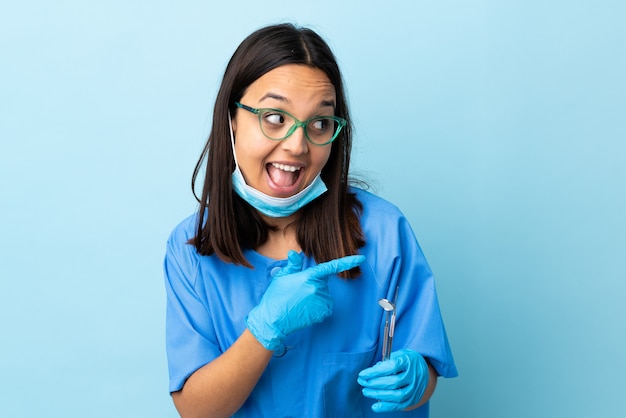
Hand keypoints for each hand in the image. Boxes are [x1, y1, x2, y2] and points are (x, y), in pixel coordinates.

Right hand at [246, 250, 364, 350]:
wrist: (273, 320)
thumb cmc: (275, 297)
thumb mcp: (281, 277)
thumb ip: (293, 265)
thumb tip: (295, 253)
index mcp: (309, 276)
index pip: (331, 267)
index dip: (347, 261)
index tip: (361, 258)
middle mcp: (317, 288)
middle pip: (323, 284)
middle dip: (313, 286)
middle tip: (298, 293)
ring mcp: (321, 302)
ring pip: (325, 296)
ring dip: (316, 298)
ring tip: (300, 302)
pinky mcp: (322, 313)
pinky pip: (326, 307)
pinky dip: (318, 308)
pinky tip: (305, 310)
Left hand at [358, 349, 429, 412]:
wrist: (423, 368)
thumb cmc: (406, 360)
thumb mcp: (397, 354)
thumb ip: (385, 362)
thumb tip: (372, 372)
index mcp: (408, 361)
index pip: (391, 367)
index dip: (375, 372)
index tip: (363, 374)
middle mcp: (414, 375)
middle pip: (393, 382)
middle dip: (374, 383)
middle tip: (362, 382)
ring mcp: (414, 388)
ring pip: (397, 395)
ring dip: (379, 395)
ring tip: (366, 392)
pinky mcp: (413, 398)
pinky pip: (400, 405)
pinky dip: (387, 407)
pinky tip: (375, 406)